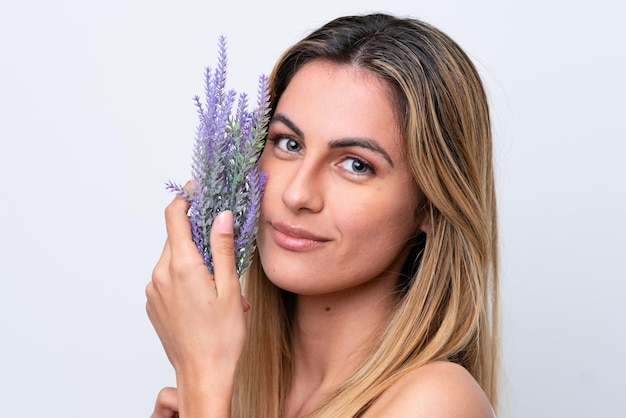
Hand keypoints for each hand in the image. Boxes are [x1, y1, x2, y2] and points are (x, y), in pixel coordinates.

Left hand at [146, 192, 248, 414]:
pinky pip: (168, 278)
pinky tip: (205, 297)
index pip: (174, 217)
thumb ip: (223, 248)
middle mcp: (160, 275)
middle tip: (223, 247)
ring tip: (219, 284)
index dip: (186, 198)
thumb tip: (222, 216)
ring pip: (173, 259)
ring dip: (194, 260)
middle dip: (199, 235)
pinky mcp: (153, 304)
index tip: (198, 190)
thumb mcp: (230, 288)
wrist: (202, 374)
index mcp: (181, 267)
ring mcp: (153, 290)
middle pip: (176, 238)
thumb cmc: (221, 337)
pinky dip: (185, 277)